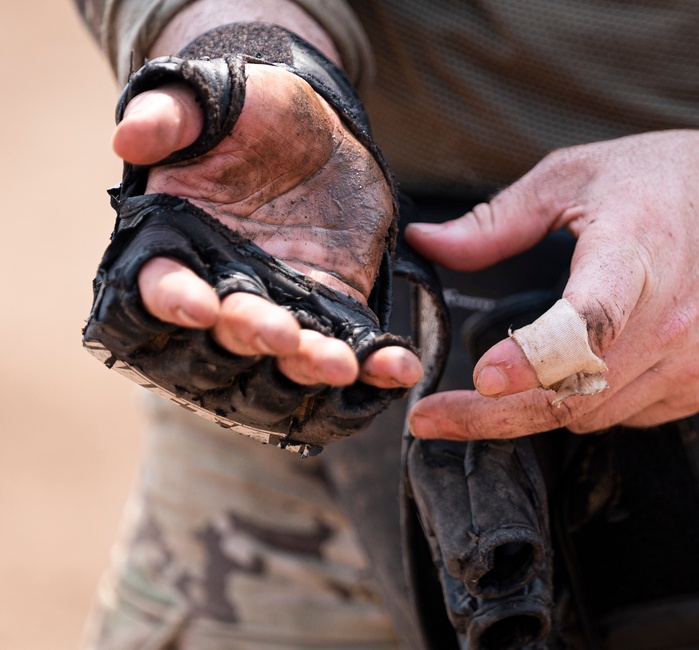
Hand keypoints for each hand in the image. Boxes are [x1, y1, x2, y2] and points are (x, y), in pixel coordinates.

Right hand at [113, 65, 421, 389]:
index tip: (201, 305)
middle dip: (249, 343)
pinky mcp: (333, 313)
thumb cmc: (249, 113)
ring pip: (281, 366)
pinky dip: (375, 368)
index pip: (154, 288)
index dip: (171, 302)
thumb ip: (169, 115)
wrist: (314, 130)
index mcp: (173, 247)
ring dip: (307, 371)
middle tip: (283, 335)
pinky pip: (351, 352)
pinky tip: (399, 368)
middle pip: (219, 344)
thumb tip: (128, 138)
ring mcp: (278, 312)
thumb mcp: (212, 100)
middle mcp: (219, 294)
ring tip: (342, 364)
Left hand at [405, 118, 698, 437]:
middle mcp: (671, 317)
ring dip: (537, 409)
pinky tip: (573, 374)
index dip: (535, 357)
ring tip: (494, 391)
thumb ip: (499, 219)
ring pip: (593, 415)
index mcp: (636, 251)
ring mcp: (693, 360)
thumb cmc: (677, 181)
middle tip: (432, 421)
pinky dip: (586, 405)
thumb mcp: (580, 175)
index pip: (588, 320)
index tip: (484, 377)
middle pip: (574, 392)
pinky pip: (625, 415)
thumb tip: (429, 242)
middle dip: (495, 415)